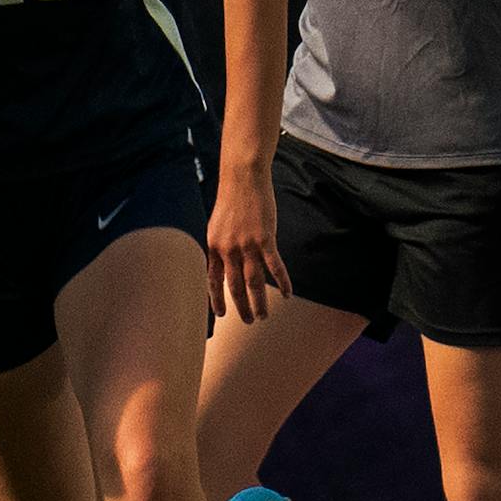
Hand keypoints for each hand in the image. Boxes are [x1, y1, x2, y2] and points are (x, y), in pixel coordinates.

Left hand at [207, 162, 289, 322]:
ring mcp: (247, 245)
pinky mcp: (265, 239)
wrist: (243, 179)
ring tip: (264, 316)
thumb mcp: (217, 225)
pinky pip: (274, 266)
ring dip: (260, 302)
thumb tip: (224, 263)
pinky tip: (287, 294)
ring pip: (254, 282)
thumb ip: (221, 246)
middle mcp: (228, 250)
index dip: (217, 299)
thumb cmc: (231, 200)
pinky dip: (282, 282)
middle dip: (242, 307)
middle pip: (235, 286)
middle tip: (249, 321)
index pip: (213, 280)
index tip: (221, 315)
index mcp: (214, 247)